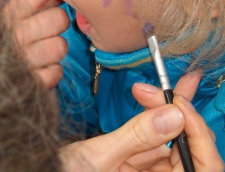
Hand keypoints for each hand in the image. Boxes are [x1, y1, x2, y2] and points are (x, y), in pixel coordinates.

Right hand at [3, 0, 68, 87]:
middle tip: (50, 30)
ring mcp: (20, 60)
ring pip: (60, 46)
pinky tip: (42, 69)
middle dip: (59, 23)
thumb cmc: (8, 42)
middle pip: (60, 18)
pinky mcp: (30, 84)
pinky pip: (56, 72)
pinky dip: (53, 72)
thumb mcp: (15, 17)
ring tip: (45, 51)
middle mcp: (12, 35)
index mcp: (8, 14)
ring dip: (57, 49)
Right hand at [60, 95, 223, 171]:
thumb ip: (136, 136)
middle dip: (183, 113)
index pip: (203, 166)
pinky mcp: (137, 163)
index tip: (177, 102)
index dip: (197, 132)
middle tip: (181, 83)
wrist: (44, 170)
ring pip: (171, 140)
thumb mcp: (98, 158)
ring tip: (171, 82)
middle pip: (190, 150)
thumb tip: (173, 111)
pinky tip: (153, 95)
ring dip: (170, 109)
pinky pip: (153, 138)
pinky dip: (154, 114)